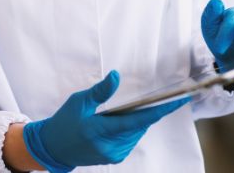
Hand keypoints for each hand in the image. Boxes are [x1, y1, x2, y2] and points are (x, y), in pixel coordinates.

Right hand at [22, 70, 189, 171]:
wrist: (54, 148)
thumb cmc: (64, 122)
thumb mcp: (79, 101)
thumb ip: (100, 91)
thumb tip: (116, 76)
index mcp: (100, 130)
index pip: (138, 120)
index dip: (161, 110)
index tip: (179, 100)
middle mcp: (110, 146)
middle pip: (140, 125)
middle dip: (144, 110)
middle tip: (140, 98)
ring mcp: (113, 154)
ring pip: (136, 132)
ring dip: (135, 120)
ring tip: (120, 111)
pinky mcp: (114, 157)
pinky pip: (131, 138)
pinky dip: (130, 127)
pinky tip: (118, 121)